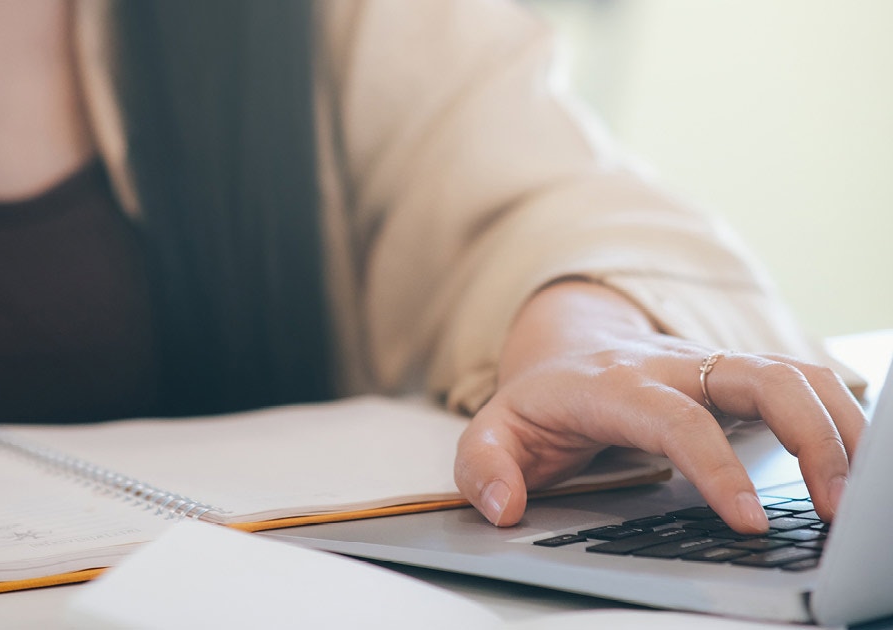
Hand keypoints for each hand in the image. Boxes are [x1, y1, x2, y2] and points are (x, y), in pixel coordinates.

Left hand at [453, 282, 865, 533]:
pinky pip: (806, 383)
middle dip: (807, 436)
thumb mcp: (490, 431)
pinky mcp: (741, 374)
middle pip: (759, 377)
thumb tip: (502, 506)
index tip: (747, 519)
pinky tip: (856, 466)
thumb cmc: (539, 401)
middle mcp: (672, 364)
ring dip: (838, 428)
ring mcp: (713, 364)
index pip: (674, 418)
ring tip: (854, 496)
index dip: (714, 465)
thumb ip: (482, 467)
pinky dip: (840, 418)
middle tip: (832, 507)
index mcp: (612, 384)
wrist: (567, 345)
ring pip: (794, 374)